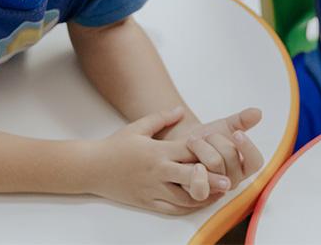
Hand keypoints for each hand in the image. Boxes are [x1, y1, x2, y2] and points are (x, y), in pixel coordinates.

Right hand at [93, 107, 225, 214]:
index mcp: (156, 151)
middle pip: (188, 177)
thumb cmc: (116, 146)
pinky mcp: (147, 203)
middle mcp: (156, 172)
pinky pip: (171, 209)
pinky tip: (198, 204)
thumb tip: (180, 110)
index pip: (186, 152)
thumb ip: (161, 118)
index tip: (222, 153)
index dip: (205, 152)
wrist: (92, 168)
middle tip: (227, 181)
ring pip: (182, 197)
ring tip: (218, 194)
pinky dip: (187, 208)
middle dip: (209, 180)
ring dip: (202, 197)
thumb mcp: (138, 127)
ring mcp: (152, 189)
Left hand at [166, 108, 264, 189]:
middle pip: (230, 155)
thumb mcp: (226, 126)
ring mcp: (217, 188)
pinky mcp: (199, 193)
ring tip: (192, 141)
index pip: (256, 161)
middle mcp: (233, 179)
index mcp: (244, 165)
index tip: (236, 133)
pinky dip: (196, 172)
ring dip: (200, 146)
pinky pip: (200, 188)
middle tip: (205, 135)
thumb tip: (258, 111)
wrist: (184, 144)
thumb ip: (242, 120)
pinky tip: (191, 160)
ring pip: (214, 163)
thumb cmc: (207, 137)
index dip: (248, 147)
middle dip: (214, 138)